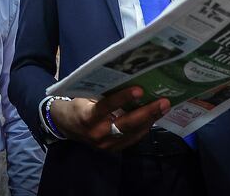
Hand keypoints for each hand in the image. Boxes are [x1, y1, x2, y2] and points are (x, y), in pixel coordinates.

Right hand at [50, 86, 169, 151]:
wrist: (65, 126)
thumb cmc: (77, 104)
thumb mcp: (85, 95)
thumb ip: (103, 92)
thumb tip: (128, 79)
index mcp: (87, 117)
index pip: (106, 107)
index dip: (123, 98)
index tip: (139, 90)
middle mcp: (97, 133)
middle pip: (126, 124)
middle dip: (147, 113)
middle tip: (164, 102)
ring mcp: (106, 144)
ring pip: (132, 133)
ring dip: (150, 120)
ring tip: (164, 107)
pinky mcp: (112, 149)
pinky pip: (132, 138)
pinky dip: (144, 127)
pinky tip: (154, 116)